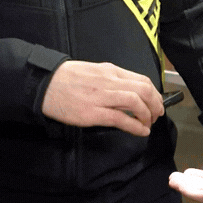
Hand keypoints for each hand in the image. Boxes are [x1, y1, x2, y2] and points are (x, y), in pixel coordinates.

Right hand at [41, 61, 163, 136]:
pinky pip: (121, 119)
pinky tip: (141, 131)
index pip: (141, 79)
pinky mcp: (93, 113)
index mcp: (110, 71)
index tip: (157, 102)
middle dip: (156, 104)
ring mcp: (101, 97)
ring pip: (135, 102)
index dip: (154, 93)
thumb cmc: (67, 78)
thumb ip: (110, 79)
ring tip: (149, 124)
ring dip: (147, 115)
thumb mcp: (93, 71)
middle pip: (144, 90)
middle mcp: (109, 81)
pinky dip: (135, 126)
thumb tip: (127, 91)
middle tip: (157, 115)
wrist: (45, 83)